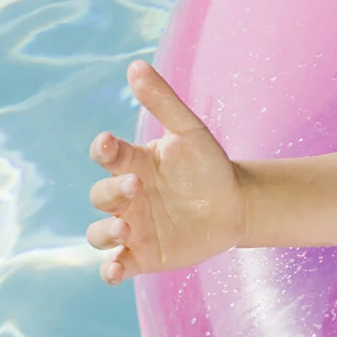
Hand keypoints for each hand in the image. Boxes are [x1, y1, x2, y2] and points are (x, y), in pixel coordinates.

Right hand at [85, 61, 246, 283]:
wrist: (237, 205)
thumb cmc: (209, 166)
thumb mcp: (191, 133)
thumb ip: (164, 102)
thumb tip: (135, 65)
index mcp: (132, 164)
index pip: (106, 156)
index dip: (103, 150)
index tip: (108, 143)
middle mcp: (125, 197)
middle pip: (100, 195)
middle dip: (113, 191)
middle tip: (137, 186)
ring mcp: (131, 228)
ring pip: (99, 234)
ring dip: (105, 233)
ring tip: (126, 229)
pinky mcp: (143, 256)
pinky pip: (116, 266)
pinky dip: (109, 270)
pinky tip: (115, 270)